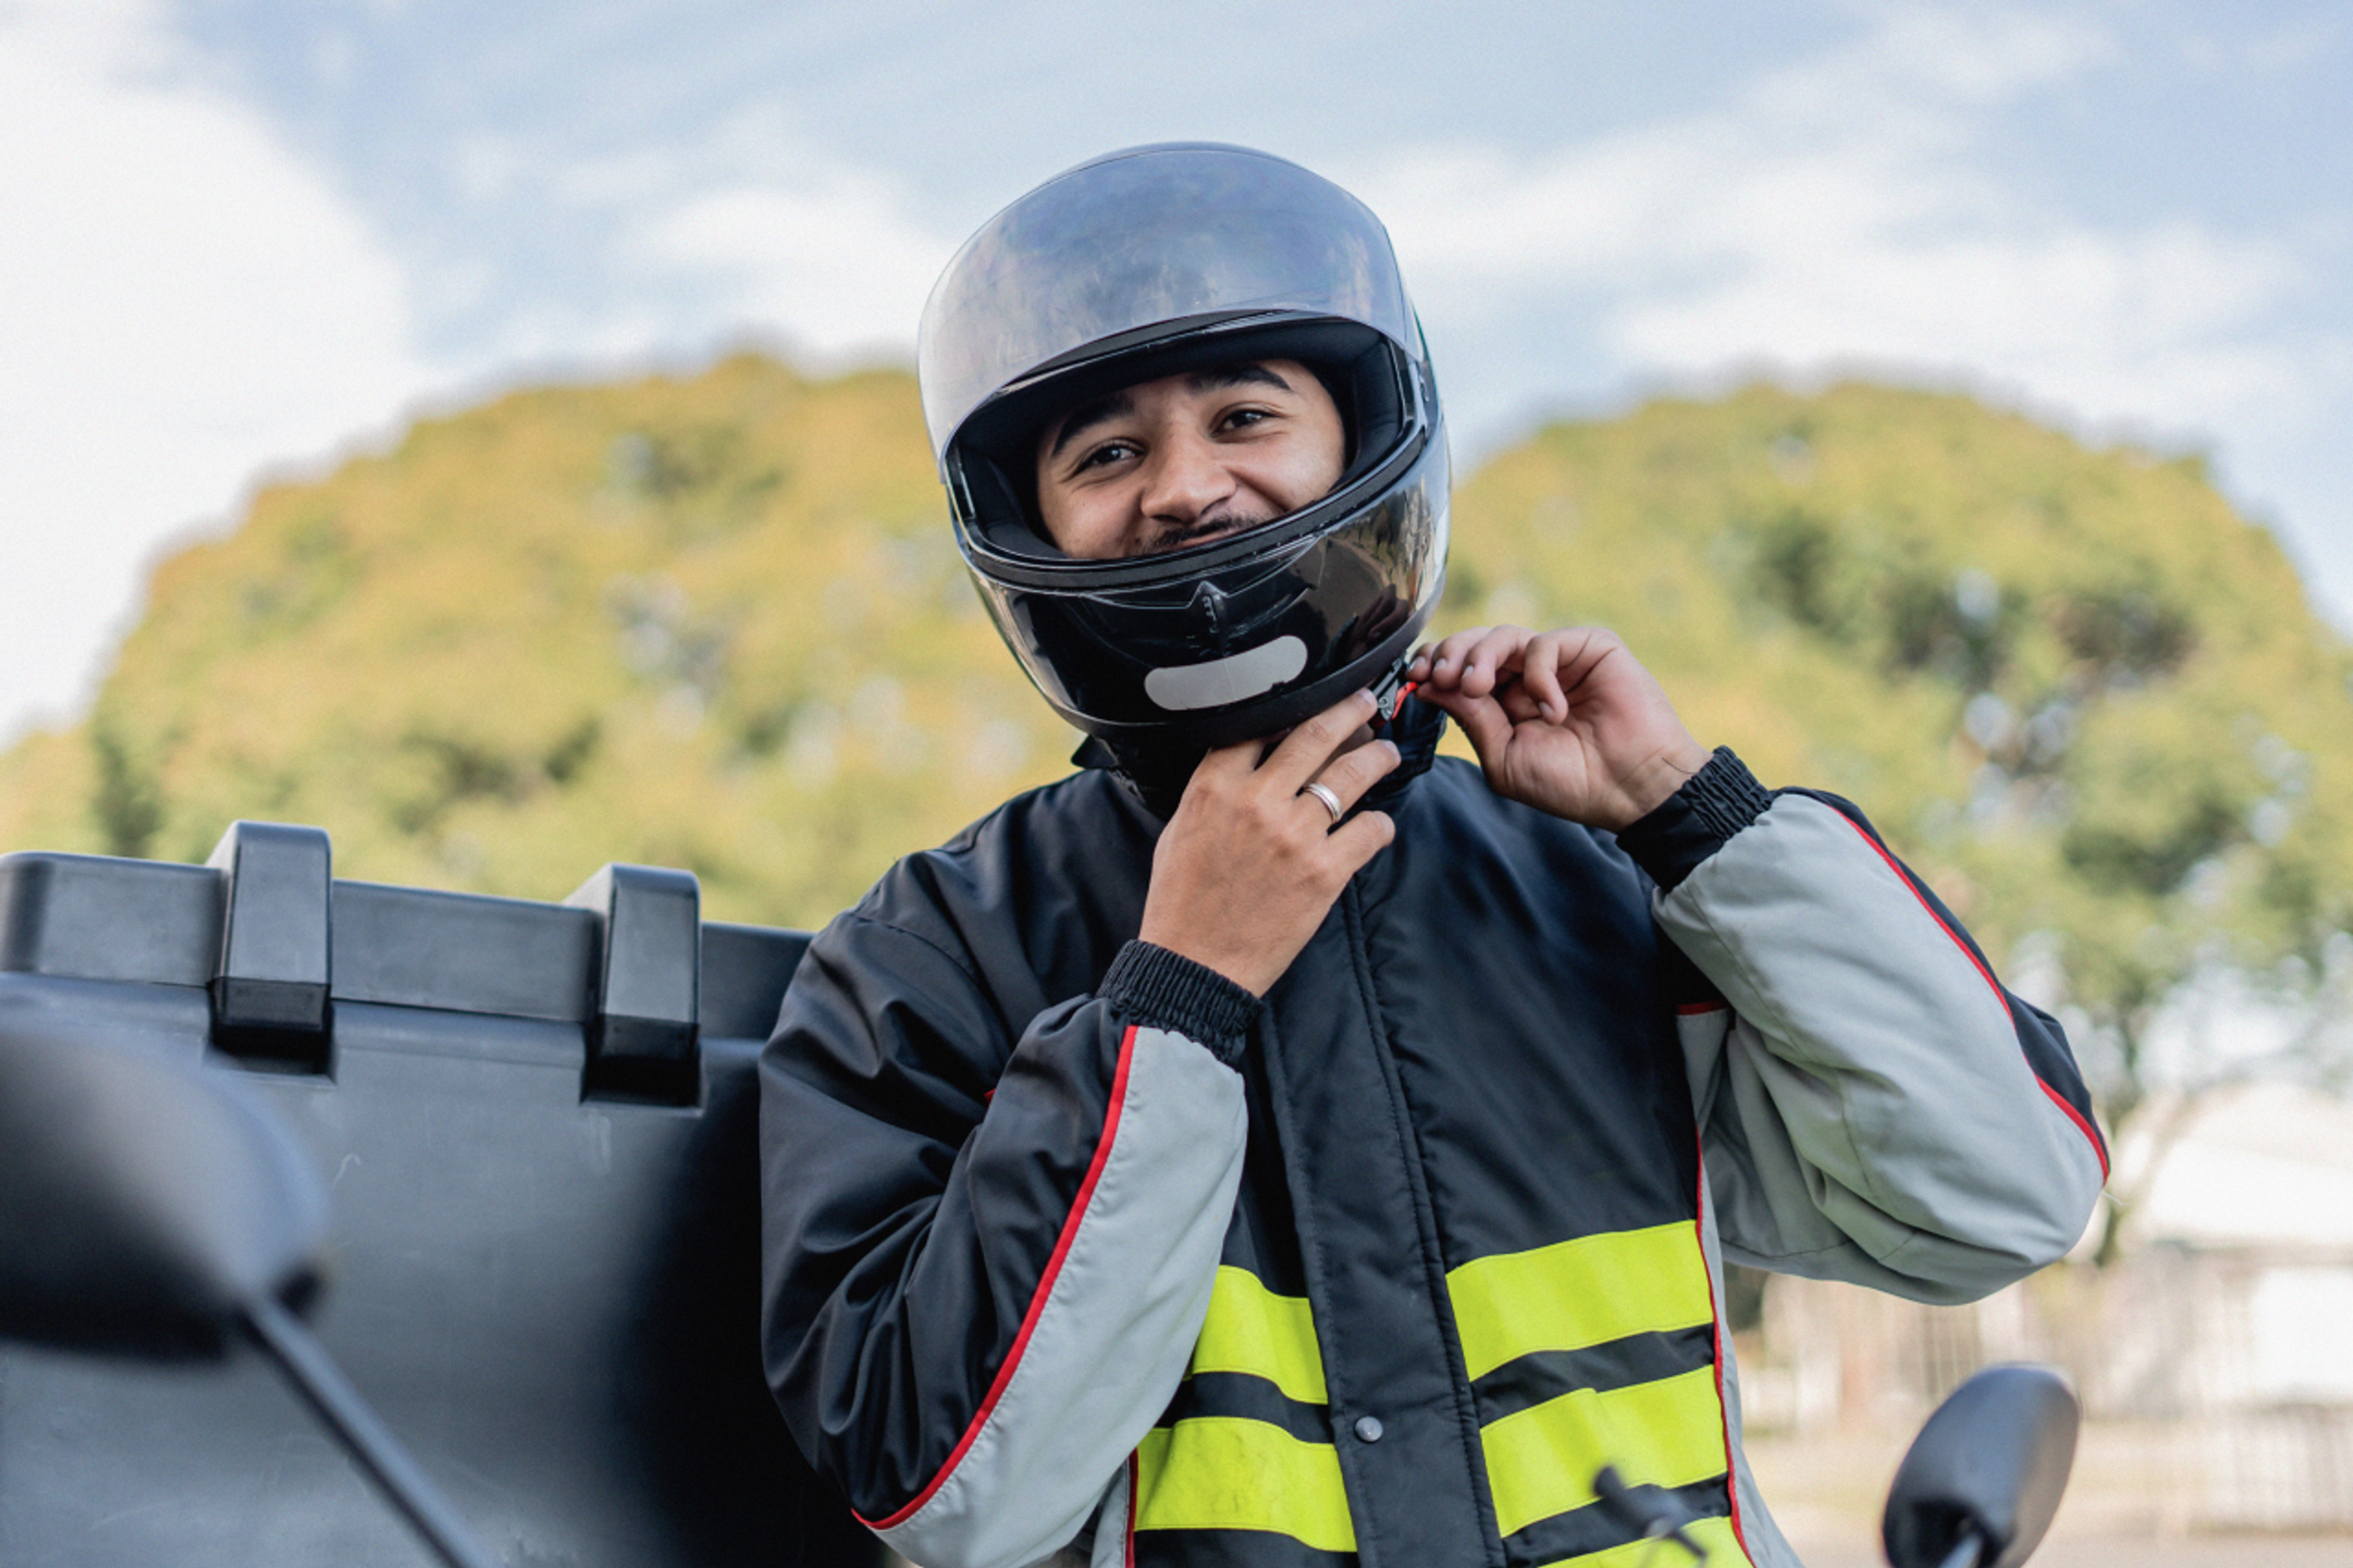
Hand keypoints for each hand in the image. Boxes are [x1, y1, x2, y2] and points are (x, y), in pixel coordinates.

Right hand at [1139, 691, 1401, 994]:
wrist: (1195, 964)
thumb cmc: (1183, 902)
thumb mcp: (1180, 830)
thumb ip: (1213, 790)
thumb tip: (1243, 764)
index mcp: (1215, 787)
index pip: (1259, 725)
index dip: (1291, 706)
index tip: (1310, 699)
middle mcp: (1257, 802)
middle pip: (1316, 734)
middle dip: (1349, 710)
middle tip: (1366, 703)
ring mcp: (1294, 835)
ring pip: (1352, 775)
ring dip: (1377, 757)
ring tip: (1387, 753)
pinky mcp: (1324, 872)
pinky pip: (1369, 831)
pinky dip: (1380, 825)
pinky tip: (1379, 825)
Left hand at [1408, 625, 1709, 829]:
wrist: (1632, 788)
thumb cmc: (1574, 782)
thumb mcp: (1505, 756)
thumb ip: (1470, 717)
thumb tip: (1428, 685)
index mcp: (1505, 702)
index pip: (1460, 668)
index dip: (1434, 665)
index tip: (1415, 675)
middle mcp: (1528, 676)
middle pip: (1475, 644)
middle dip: (1449, 654)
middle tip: (1441, 676)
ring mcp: (1559, 660)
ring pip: (1503, 636)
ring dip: (1480, 657)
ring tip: (1478, 688)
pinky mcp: (1590, 648)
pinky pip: (1544, 644)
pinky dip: (1538, 675)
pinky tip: (1552, 710)